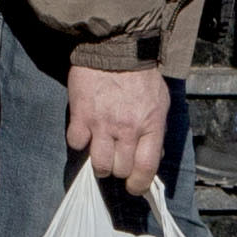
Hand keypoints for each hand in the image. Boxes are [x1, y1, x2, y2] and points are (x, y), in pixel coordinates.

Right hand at [65, 63, 171, 183]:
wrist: (116, 49)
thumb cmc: (140, 76)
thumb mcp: (160, 103)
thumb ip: (157, 131)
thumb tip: (154, 156)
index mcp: (151, 125)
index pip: (146, 168)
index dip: (139, 184)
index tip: (134, 187)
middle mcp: (127, 129)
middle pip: (120, 169)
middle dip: (118, 170)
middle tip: (116, 160)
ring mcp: (102, 124)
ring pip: (99, 164)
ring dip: (99, 163)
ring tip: (100, 152)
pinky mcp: (81, 116)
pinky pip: (76, 144)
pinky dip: (79, 142)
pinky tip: (84, 132)